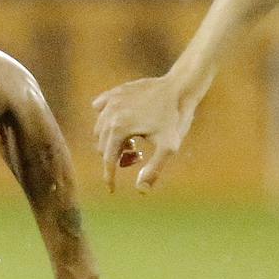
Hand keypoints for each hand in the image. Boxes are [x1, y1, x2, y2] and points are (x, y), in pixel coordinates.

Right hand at [92, 75, 189, 192]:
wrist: (179, 87)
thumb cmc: (175, 119)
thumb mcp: (169, 147)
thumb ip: (154, 170)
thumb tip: (141, 191)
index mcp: (119, 129)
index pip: (108, 160)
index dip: (110, 178)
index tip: (112, 190)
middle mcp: (109, 115)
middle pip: (102, 147)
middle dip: (116, 157)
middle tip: (138, 156)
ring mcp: (110, 102)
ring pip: (100, 130)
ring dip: (112, 141)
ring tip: (133, 142)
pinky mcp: (115, 93)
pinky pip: (99, 109)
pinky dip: (105, 120)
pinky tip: (118, 124)